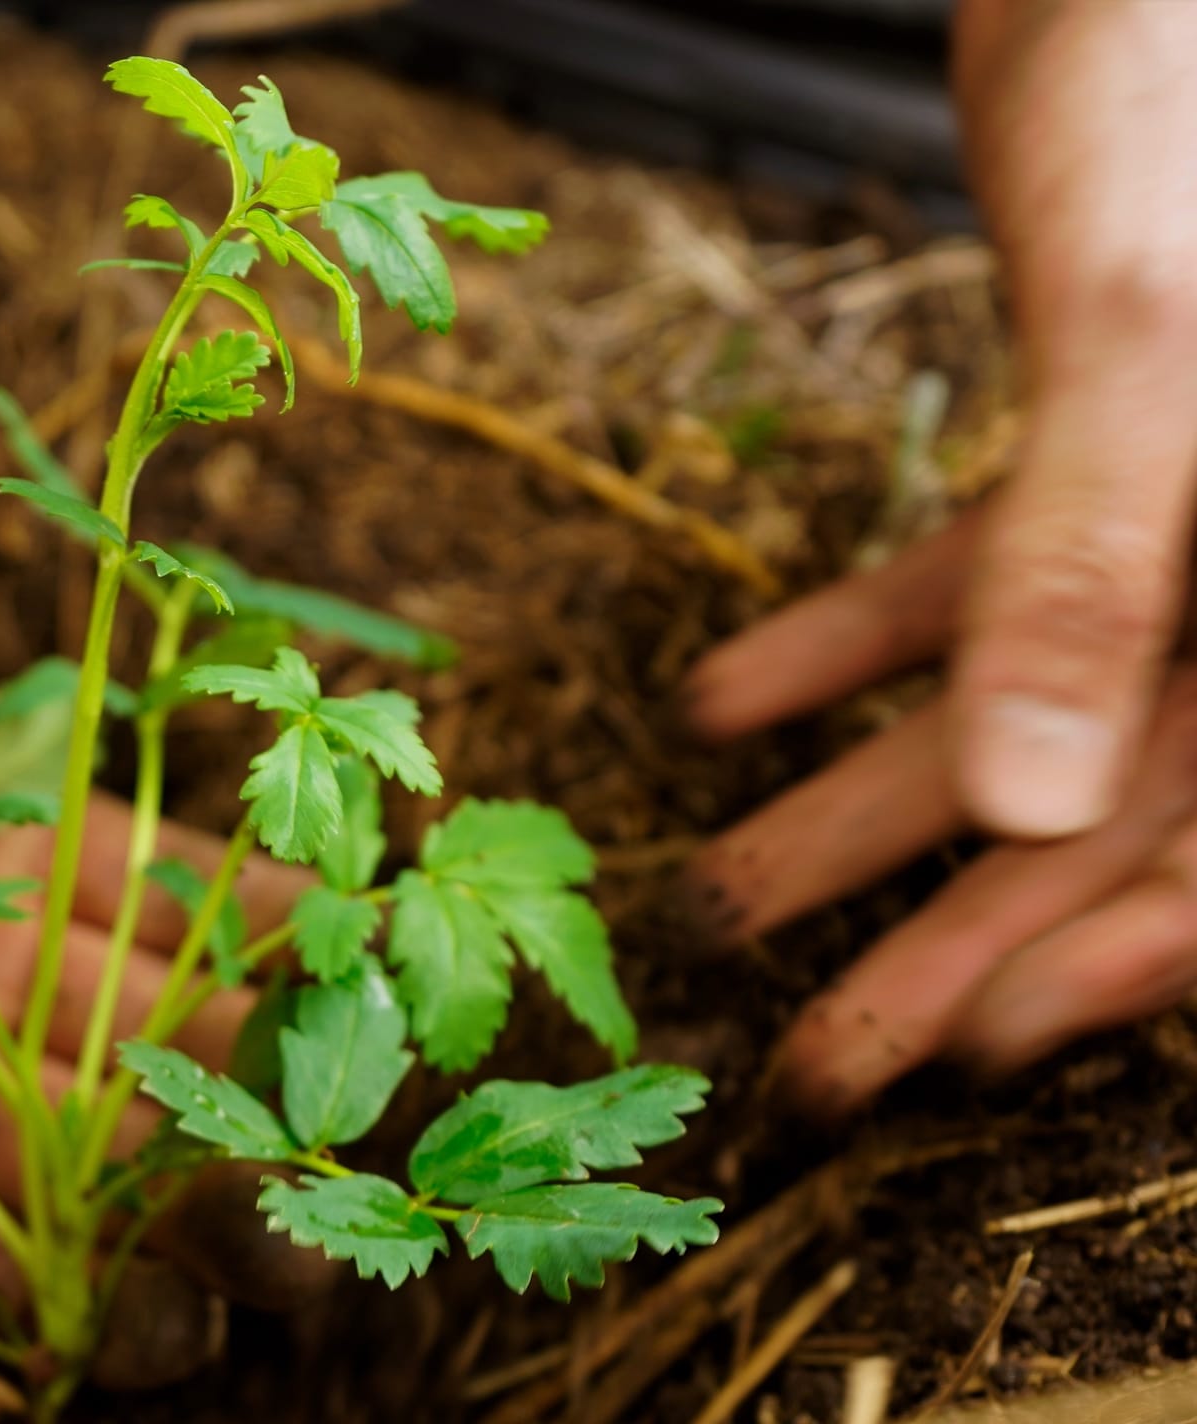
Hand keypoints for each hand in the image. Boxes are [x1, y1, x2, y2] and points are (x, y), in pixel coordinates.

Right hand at [0, 401, 298, 1421]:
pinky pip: (150, 869)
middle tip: (317, 1230)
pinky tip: (339, 921)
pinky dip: (244, 893)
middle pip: (93, 1168)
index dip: (79, 1324)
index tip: (175, 1330)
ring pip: (145, 1024)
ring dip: (258, 1055)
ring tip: (376, 1078)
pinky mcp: (10, 814)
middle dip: (207, 1204)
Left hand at [682, 0, 1196, 1108]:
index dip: (1113, 981)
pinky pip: (974, 582)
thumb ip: (1101, 562)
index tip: (958, 1059)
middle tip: (805, 1067)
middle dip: (954, 947)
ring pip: (1032, 714)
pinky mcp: (1097, 448)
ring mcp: (1195, 530)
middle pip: (1122, 828)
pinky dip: (849, 642)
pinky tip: (724, 701)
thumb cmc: (1188, 97)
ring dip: (872, 806)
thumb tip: (1036, 810)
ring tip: (721, 894)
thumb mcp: (1149, 343)